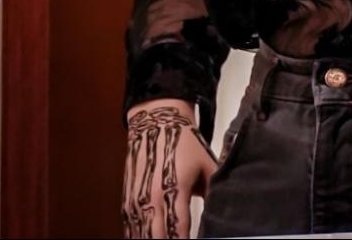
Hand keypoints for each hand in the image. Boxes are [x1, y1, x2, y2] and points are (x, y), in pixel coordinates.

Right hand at [122, 100, 216, 238]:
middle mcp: (151, 198)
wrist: (156, 123)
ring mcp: (137, 201)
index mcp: (173, 189)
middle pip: (159, 236)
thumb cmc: (183, 143)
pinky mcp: (127, 200)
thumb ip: (214, 190)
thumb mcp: (207, 164)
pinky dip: (138, 237)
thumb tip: (224, 210)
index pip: (179, 228)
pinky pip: (131, 227)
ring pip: (142, 235)